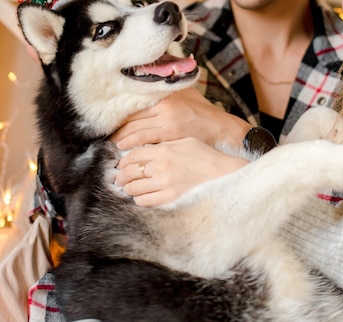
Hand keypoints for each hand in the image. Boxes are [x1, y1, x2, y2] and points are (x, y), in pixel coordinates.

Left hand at [111, 87, 250, 149]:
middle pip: (132, 118)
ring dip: (122, 139)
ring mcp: (166, 122)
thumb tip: (161, 75)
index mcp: (165, 96)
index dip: (122, 116)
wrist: (220, 128)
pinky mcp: (169, 136)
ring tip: (114, 145)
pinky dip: (131, 145)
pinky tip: (124, 150)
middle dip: (119, 129)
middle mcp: (163, 107)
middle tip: (108, 137)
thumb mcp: (187, 93)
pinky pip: (143, 141)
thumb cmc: (203, 112)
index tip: (113, 122)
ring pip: (135, 130)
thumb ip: (171, 87)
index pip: (136, 106)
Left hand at [115, 138, 248, 206]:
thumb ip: (164, 144)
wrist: (222, 173)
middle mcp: (161, 166)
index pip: (133, 155)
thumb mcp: (184, 141)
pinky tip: (141, 196)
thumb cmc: (205, 156)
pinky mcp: (170, 198)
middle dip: (122, 176)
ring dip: (128, 188)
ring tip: (128, 188)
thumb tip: (146, 148)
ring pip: (134, 188)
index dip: (124, 161)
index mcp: (164, 149)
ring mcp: (165, 184)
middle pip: (130, 172)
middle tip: (120, 178)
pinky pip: (145, 201)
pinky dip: (139, 199)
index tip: (122, 164)